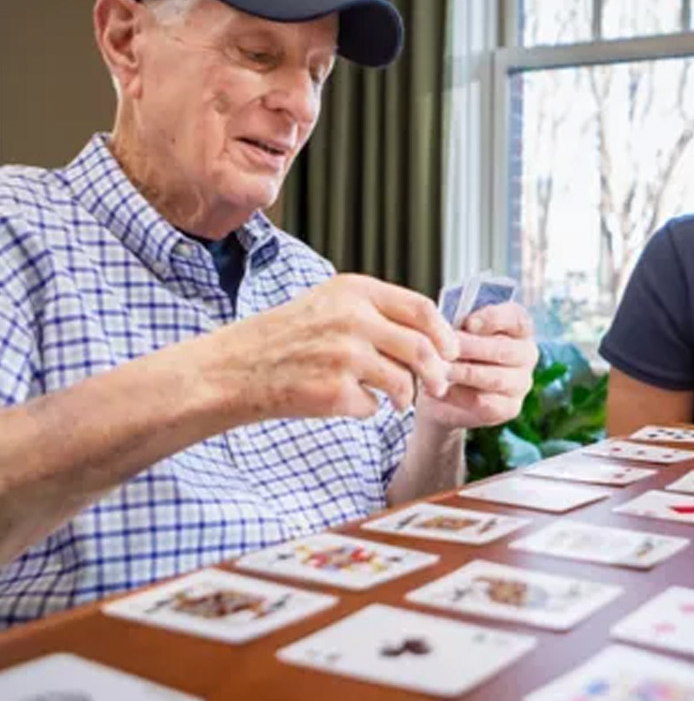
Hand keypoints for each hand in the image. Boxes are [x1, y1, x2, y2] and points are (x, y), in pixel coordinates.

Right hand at [191, 273, 458, 421]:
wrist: (236, 368)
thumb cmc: (288, 338)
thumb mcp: (331, 304)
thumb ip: (378, 312)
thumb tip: (434, 335)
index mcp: (355, 290)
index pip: (422, 309)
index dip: (444, 334)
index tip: (451, 352)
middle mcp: (353, 318)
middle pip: (421, 348)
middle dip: (438, 373)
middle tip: (437, 386)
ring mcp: (344, 355)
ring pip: (403, 381)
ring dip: (404, 396)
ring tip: (394, 400)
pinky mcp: (335, 391)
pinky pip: (373, 406)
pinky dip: (366, 409)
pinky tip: (344, 400)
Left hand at [417, 301, 537, 430]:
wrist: (442, 391)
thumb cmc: (453, 351)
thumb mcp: (456, 331)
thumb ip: (460, 326)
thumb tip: (454, 328)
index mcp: (519, 328)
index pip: (518, 319)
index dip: (495, 319)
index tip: (469, 324)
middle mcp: (527, 354)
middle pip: (504, 350)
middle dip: (470, 348)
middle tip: (443, 349)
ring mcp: (521, 383)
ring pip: (495, 378)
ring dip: (463, 373)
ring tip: (439, 370)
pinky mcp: (510, 408)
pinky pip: (486, 402)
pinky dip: (460, 396)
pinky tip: (442, 390)